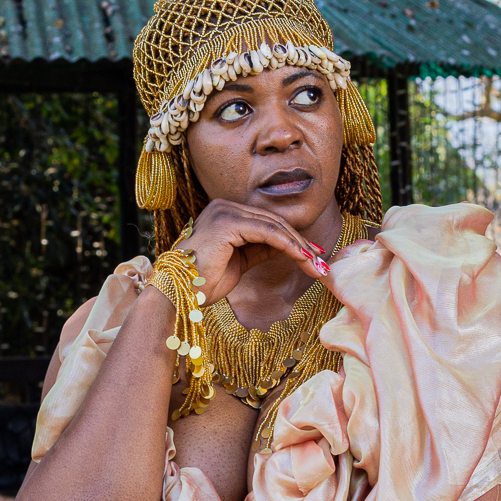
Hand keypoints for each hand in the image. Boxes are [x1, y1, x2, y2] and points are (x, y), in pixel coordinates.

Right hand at [174, 199, 328, 305]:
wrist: (179, 294)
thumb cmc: (203, 283)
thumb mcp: (240, 262)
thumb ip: (259, 249)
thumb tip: (285, 246)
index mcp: (225, 213)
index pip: (266, 223)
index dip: (293, 239)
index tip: (312, 256)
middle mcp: (224, 206)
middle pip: (273, 222)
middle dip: (300, 243)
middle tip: (321, 261)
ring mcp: (225, 211)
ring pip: (274, 226)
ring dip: (299, 246)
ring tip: (316, 264)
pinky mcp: (228, 222)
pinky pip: (267, 233)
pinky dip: (287, 245)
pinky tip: (302, 258)